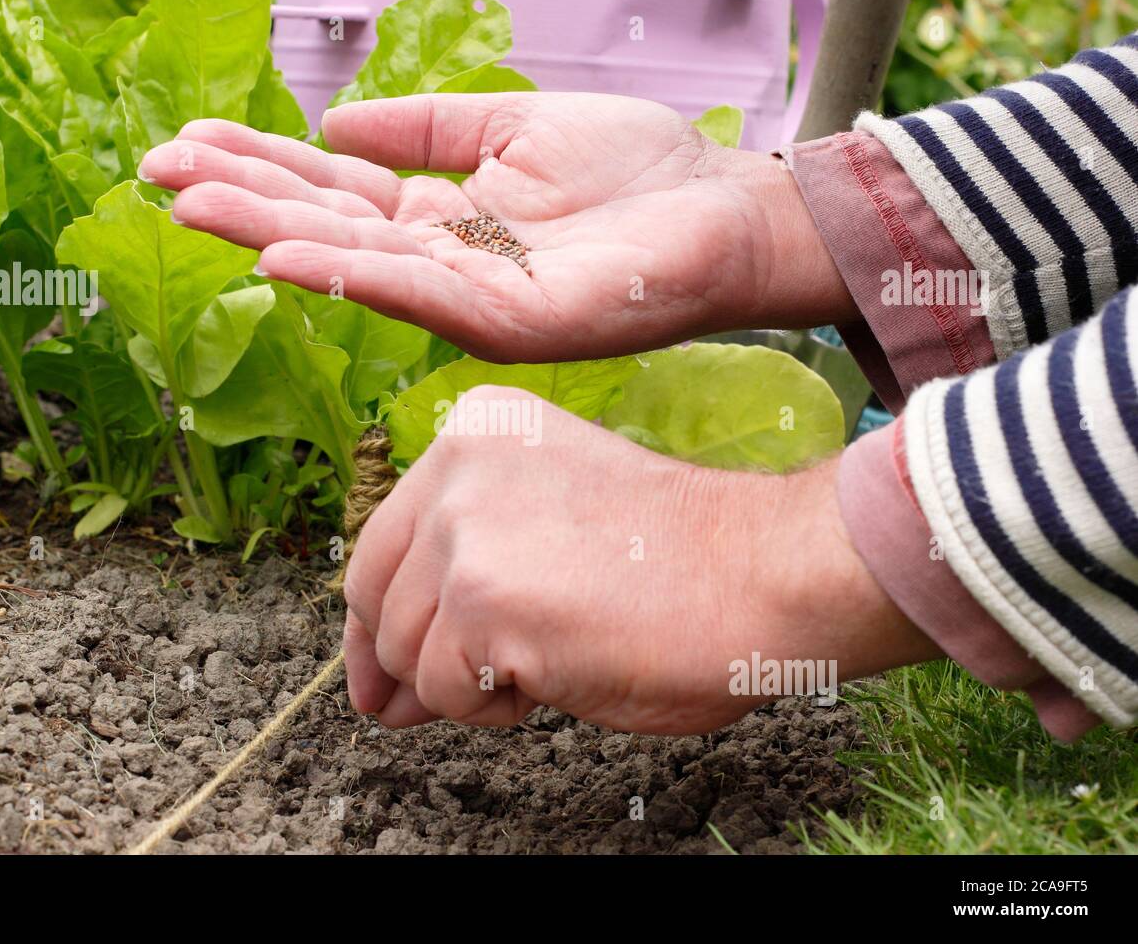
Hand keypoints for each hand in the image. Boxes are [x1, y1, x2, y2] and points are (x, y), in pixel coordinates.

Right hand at [138, 93, 851, 363]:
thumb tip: (335, 125)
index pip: (330, 190)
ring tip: (197, 206)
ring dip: (274, 234)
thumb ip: (426, 129)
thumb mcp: (512, 127)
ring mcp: (473, 295)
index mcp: (440, 214)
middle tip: (156, 171)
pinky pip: (421, 295)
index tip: (183, 143)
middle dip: (240, 198)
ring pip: (357, 263)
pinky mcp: (513, 321)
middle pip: (326, 226)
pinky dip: (353, 277)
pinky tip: (290, 258)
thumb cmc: (633, 171)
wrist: (723, 208)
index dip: (258, 166)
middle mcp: (443, 260)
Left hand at [342, 386, 938, 731]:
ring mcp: (466, 530)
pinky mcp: (484, 601)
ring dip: (465, 685)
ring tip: (549, 658)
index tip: (379, 674)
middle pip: (375, 599)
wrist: (763, 572)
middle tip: (449, 695)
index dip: (376, 621)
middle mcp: (457, 466)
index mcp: (477, 431)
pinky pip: (444, 693)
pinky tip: (556, 672)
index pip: (380, 542)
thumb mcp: (550, 527)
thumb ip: (460, 574)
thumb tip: (379, 687)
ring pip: (405, 654)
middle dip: (406, 664)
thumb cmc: (682, 560)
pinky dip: (493, 707)